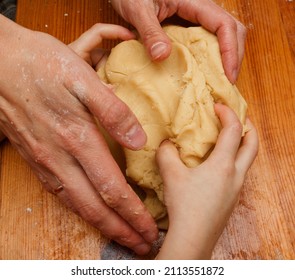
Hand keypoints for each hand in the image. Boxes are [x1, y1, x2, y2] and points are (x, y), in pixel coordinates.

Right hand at [0, 16, 157, 254]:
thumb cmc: (42, 65)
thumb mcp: (82, 79)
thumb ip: (113, 112)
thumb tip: (140, 141)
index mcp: (77, 139)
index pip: (112, 189)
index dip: (133, 213)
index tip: (149, 228)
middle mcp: (60, 159)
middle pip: (95, 208)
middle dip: (121, 230)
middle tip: (141, 246)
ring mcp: (45, 162)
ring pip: (77, 205)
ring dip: (102, 225)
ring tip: (121, 236)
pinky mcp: (36, 159)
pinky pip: (61, 193)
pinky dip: (80, 210)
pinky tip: (90, 213)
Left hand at [111, 0, 245, 82]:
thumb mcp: (138, 10)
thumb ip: (150, 32)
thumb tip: (163, 56)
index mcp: (193, 1)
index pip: (224, 24)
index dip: (231, 50)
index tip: (228, 75)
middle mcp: (200, 8)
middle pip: (231, 29)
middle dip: (234, 56)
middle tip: (228, 82)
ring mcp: (195, 17)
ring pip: (222, 35)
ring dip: (225, 57)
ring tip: (220, 80)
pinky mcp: (188, 25)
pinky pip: (207, 40)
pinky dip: (211, 56)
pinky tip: (206, 71)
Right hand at [156, 104, 257, 258]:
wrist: (193, 238)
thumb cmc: (185, 206)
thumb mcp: (171, 175)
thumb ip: (166, 154)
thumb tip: (166, 144)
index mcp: (224, 165)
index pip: (234, 130)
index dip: (228, 113)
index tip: (217, 106)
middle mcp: (236, 175)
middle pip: (253, 145)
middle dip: (249, 127)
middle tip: (238, 118)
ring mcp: (236, 188)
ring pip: (248, 160)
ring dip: (242, 145)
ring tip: (227, 139)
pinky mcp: (232, 199)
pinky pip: (239, 173)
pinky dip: (234, 160)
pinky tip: (216, 166)